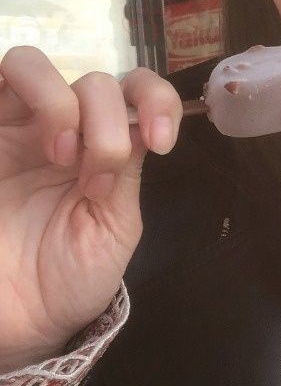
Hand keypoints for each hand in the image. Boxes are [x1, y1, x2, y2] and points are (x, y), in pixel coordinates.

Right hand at [0, 47, 182, 371]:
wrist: (21, 321)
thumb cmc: (69, 278)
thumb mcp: (114, 226)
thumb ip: (126, 171)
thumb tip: (138, 125)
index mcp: (101, 149)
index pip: (135, 92)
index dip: (157, 99)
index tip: (161, 141)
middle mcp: (59, 130)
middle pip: (93, 81)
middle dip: (107, 125)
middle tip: (97, 182)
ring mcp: (11, 129)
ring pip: (31, 64)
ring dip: (62, 103)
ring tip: (62, 158)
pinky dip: (33, 95)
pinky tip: (45, 143)